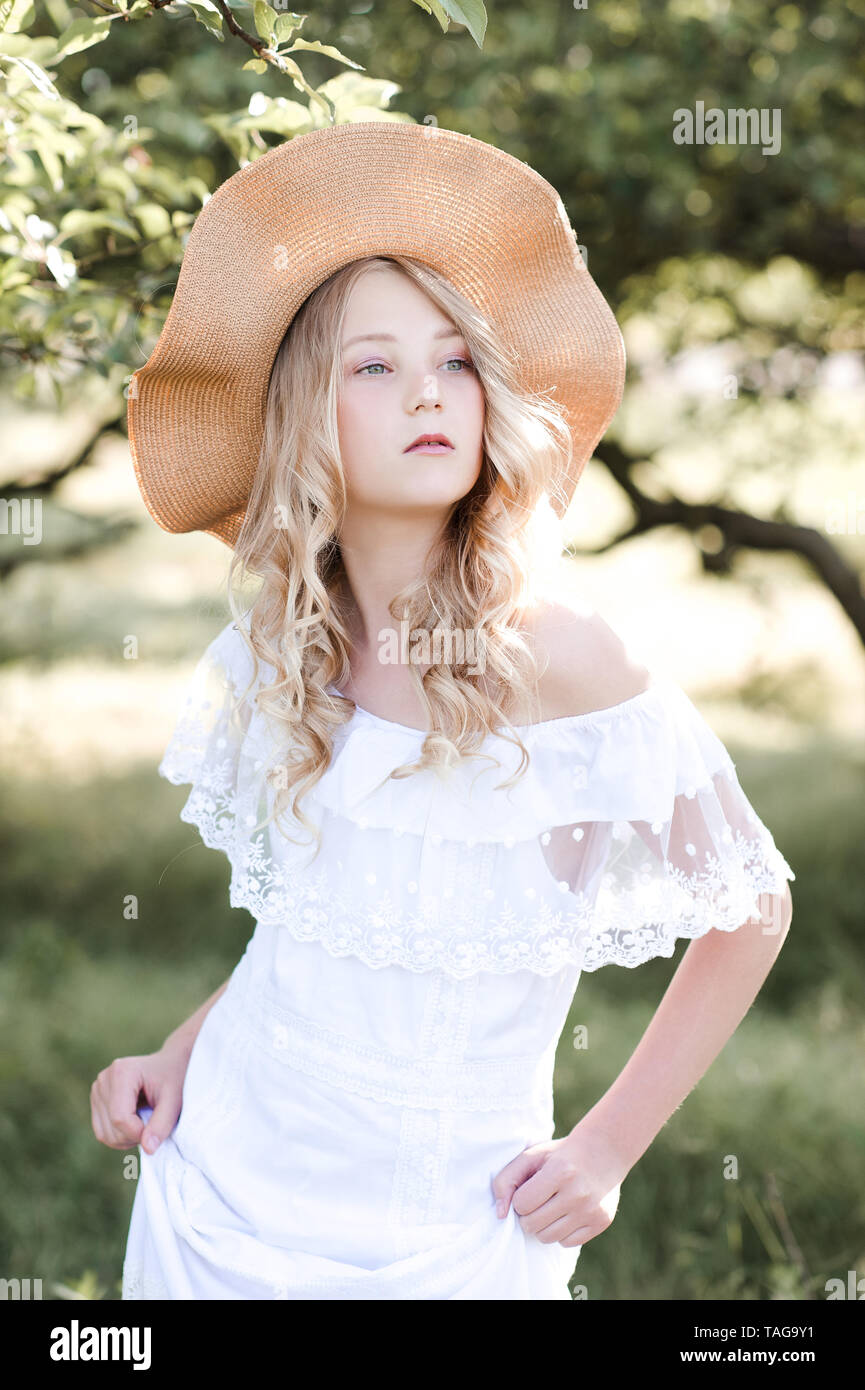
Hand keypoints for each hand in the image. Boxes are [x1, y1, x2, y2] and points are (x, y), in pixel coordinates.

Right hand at [90, 1039, 190, 1155]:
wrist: (170, 1065)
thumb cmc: (175, 1079)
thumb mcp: (175, 1100)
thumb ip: (162, 1124)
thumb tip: (148, 1149)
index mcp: (121, 1072)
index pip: (120, 1118)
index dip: (139, 1132)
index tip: (157, 1128)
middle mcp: (104, 1080)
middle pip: (112, 1128)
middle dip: (135, 1136)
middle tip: (155, 1123)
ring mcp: (97, 1090)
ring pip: (105, 1134)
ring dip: (128, 1139)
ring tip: (146, 1122)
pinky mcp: (97, 1101)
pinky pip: (102, 1133)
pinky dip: (120, 1137)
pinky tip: (136, 1124)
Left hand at [490, 1121, 629, 1246]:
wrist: (604, 1151)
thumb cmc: (560, 1155)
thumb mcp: (531, 1156)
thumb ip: (506, 1180)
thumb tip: (500, 1214)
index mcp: (560, 1171)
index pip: (522, 1204)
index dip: (520, 1198)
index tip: (529, 1189)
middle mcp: (578, 1193)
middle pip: (532, 1225)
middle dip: (528, 1214)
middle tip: (538, 1200)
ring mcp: (592, 1210)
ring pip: (547, 1237)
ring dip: (543, 1225)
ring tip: (551, 1207)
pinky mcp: (601, 1222)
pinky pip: (567, 1243)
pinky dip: (561, 1232)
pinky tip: (567, 1213)